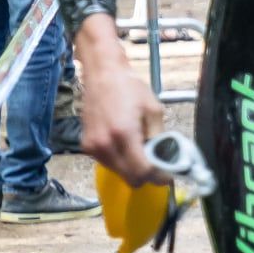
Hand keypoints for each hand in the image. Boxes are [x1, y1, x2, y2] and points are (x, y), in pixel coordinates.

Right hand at [76, 28, 166, 185]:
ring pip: (119, 173)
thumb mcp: (153, 109)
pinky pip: (109, 164)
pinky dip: (120, 162)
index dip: (159, 177)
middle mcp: (105, 145)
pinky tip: (126, 146)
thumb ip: (159, 137)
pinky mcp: (86, 146)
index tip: (168, 175)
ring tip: (141, 150)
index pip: (142, 171)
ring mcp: (93, 147)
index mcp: (123, 134)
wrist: (102, 74)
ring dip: (133, 169)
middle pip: (130, 178)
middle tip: (158, 166)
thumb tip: (165, 159)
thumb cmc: (129, 88)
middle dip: (147, 176)